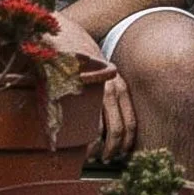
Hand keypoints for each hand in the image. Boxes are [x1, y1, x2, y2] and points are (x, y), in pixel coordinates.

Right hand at [49, 10, 134, 161]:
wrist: (62, 35)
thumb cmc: (81, 58)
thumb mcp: (102, 74)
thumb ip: (108, 94)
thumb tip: (112, 127)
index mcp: (119, 86)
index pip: (131, 123)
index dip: (127, 144)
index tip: (122, 154)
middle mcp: (109, 89)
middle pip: (117, 131)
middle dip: (112, 150)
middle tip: (106, 159)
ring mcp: (90, 91)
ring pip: (98, 132)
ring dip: (95, 149)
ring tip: (91, 156)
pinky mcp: (71, 92)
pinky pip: (77, 122)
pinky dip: (78, 139)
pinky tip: (76, 146)